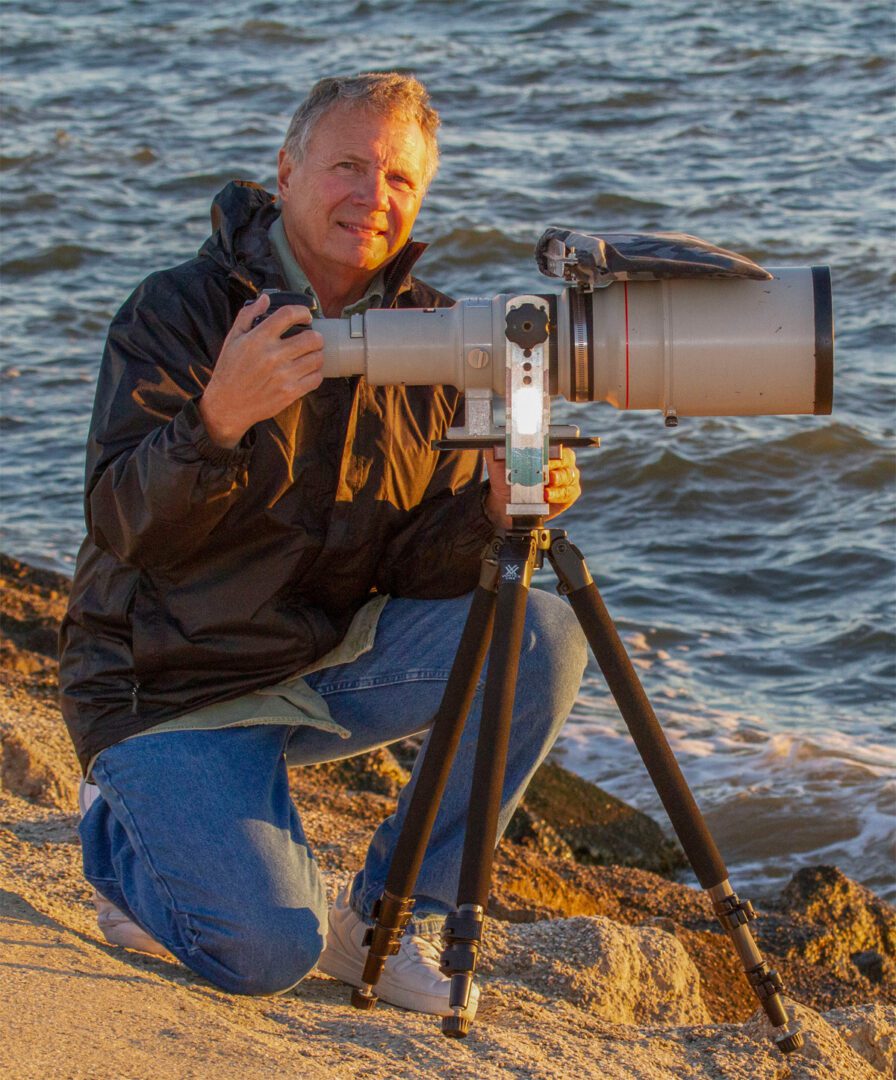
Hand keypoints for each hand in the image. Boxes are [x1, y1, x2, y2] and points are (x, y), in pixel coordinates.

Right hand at [199, 293, 324, 447]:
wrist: (227, 405)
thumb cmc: (229, 370)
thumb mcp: (233, 338)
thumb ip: (248, 315)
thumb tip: (265, 298)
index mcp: (258, 338)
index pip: (288, 315)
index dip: (303, 311)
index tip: (306, 316)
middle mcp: (273, 356)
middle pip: (312, 338)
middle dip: (316, 336)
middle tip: (312, 339)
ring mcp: (283, 376)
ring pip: (317, 359)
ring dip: (316, 355)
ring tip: (309, 356)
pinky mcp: (289, 393)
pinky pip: (315, 379)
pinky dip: (315, 374)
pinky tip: (307, 372)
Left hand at [484, 445, 581, 528]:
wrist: (508, 501)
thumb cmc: (508, 477)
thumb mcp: (498, 462)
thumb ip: (497, 449)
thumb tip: (495, 440)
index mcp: (548, 447)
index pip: (554, 441)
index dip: (550, 444)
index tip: (542, 447)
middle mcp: (561, 460)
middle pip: (564, 457)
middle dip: (554, 462)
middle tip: (545, 467)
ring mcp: (567, 477)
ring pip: (568, 475)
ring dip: (557, 479)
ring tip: (546, 482)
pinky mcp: (569, 494)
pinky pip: (567, 493)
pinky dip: (557, 494)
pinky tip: (547, 495)